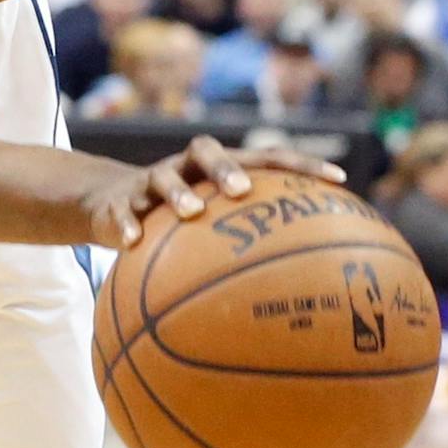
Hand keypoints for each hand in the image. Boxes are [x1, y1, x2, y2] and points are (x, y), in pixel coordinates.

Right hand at [86, 136, 346, 249]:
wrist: (107, 206)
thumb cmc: (176, 224)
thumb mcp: (210, 228)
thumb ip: (251, 249)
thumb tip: (307, 295)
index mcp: (220, 170)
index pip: (268, 158)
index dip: (303, 166)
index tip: (340, 179)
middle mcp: (186, 168)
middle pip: (206, 151)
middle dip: (226, 168)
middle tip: (242, 190)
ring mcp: (150, 182)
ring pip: (162, 177)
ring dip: (178, 192)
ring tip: (191, 212)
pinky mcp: (117, 203)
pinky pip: (120, 212)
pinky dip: (127, 224)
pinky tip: (134, 243)